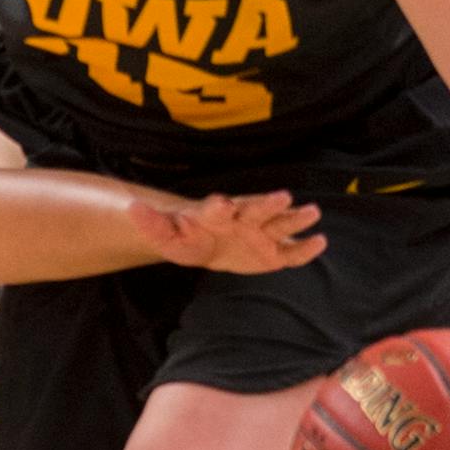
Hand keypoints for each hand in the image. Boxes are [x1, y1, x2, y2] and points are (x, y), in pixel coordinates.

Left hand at [131, 191, 324, 274]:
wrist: (206, 242)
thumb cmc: (187, 235)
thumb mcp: (166, 234)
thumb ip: (151, 223)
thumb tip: (129, 208)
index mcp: (216, 213)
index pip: (217, 208)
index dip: (219, 207)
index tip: (221, 204)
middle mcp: (244, 217)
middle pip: (256, 209)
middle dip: (268, 204)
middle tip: (282, 197)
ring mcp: (262, 233)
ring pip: (280, 224)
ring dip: (295, 219)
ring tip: (312, 212)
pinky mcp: (273, 252)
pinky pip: (291, 252)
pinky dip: (305, 249)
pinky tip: (320, 243)